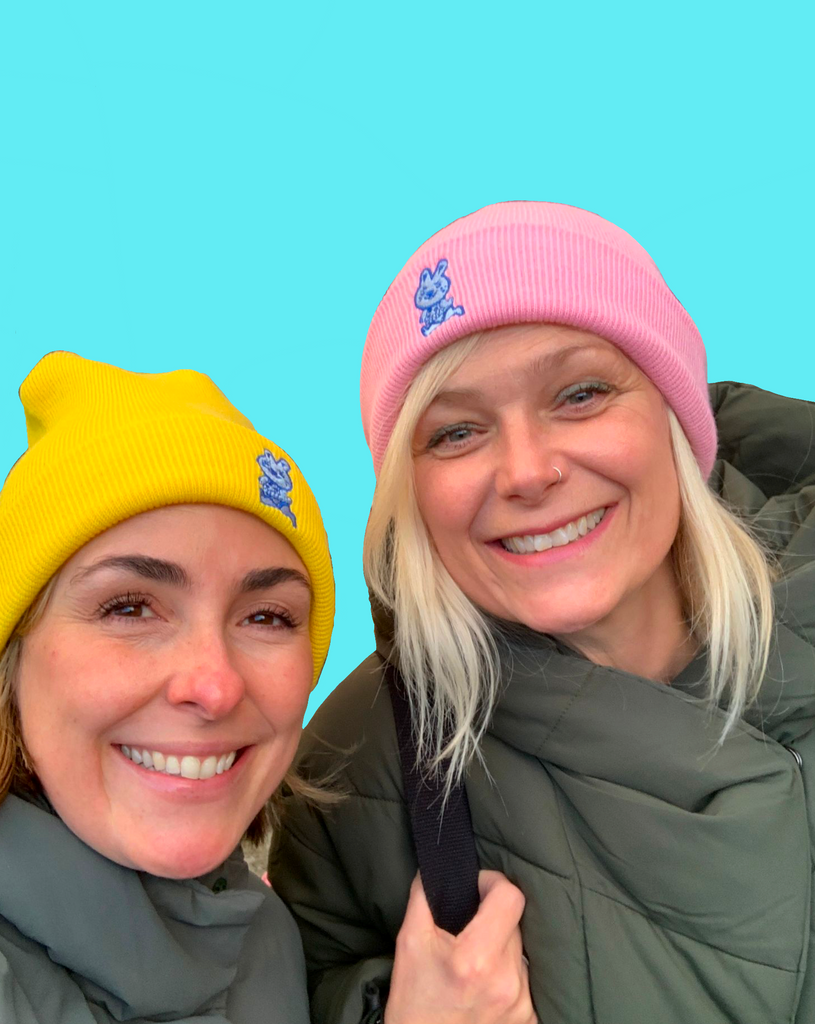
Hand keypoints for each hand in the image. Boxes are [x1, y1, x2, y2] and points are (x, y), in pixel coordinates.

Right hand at [385, 870, 535, 1023]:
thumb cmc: (413, 1003)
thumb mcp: (408, 943)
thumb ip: (424, 896)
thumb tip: (437, 867)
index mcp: (477, 958)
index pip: (510, 897)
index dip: (492, 883)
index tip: (476, 889)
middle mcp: (507, 981)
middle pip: (514, 923)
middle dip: (492, 918)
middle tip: (466, 931)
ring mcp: (522, 1005)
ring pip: (520, 952)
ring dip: (501, 949)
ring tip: (474, 966)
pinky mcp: (529, 1021)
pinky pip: (526, 981)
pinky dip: (508, 977)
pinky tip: (485, 989)